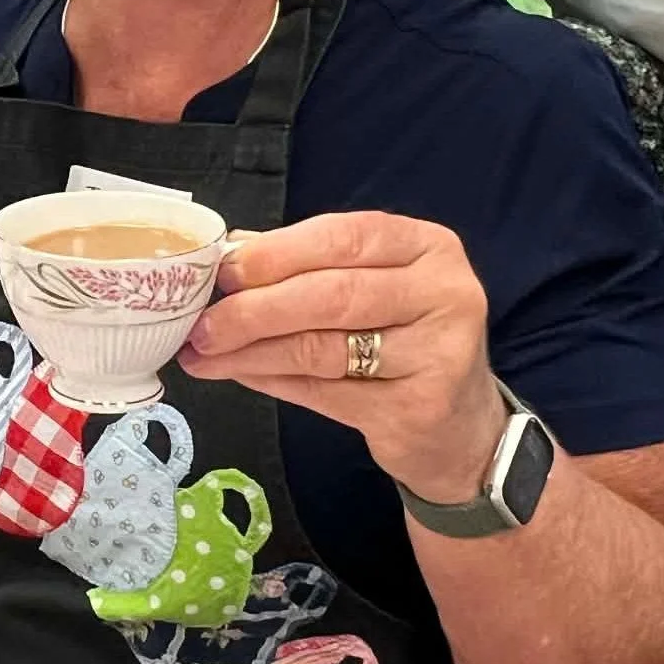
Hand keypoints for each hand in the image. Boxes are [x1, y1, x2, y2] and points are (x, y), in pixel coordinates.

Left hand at [180, 212, 507, 502]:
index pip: (343, 237)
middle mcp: (444, 293)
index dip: (277, 253)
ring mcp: (439, 353)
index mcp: (428, 246)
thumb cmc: (402, 340)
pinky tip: (238, 373)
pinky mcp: (419, 408)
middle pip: (331, 294)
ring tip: (204, 352)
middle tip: (203, 322)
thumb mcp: (370, 286)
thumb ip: (306, 265)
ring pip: (322, 346)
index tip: (223, 270)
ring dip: (251, 350)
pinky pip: (325, 391)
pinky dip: (271, 380)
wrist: (460, 426)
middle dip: (255, 307)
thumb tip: (229, 251)